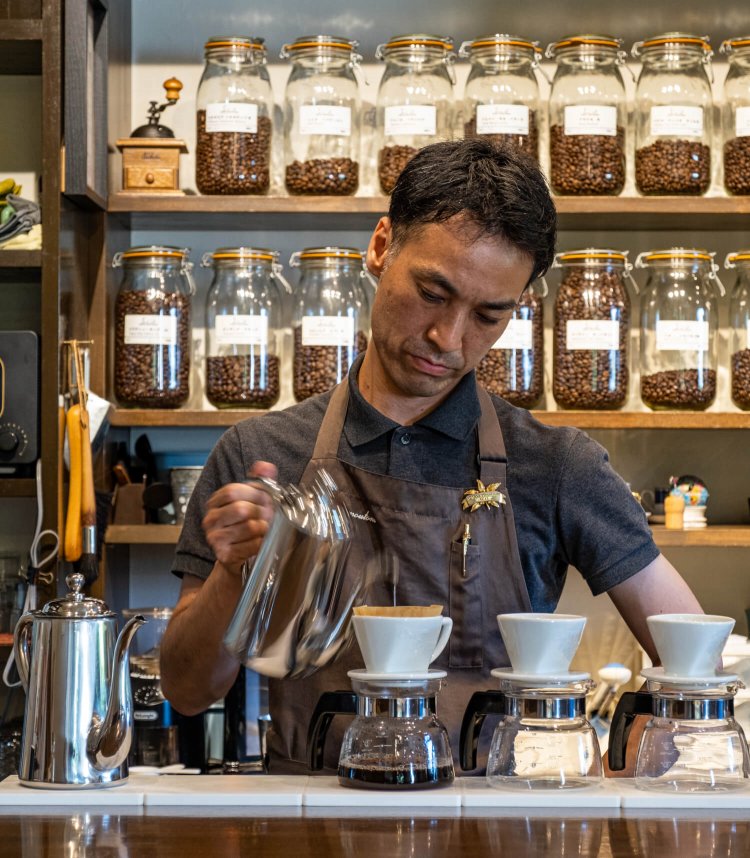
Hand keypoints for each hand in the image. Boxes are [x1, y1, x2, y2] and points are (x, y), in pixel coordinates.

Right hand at [202, 461, 277, 577]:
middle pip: (241, 509)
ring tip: (264, 529)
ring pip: (249, 527)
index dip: (254, 493)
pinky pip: (252, 545)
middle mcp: (210, 520)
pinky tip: (260, 542)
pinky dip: (261, 543)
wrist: (239, 558)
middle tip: (268, 516)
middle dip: (261, 512)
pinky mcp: (224, 555)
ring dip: (264, 528)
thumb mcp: (253, 499)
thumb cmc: (247, 524)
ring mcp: (215, 538)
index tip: (265, 498)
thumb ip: (260, 480)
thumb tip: (265, 466)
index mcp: (214, 502)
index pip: (232, 491)